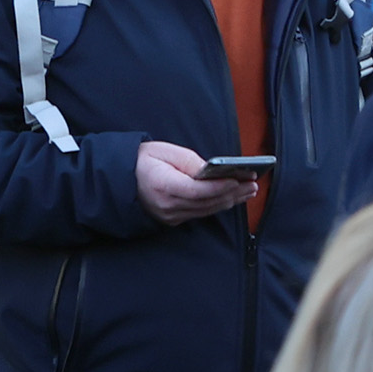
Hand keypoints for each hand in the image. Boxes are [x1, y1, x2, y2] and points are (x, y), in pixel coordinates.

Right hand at [134, 140, 255, 224]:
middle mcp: (167, 206)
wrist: (119, 181)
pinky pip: (200, 213)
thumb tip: (212, 171)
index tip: (239, 178)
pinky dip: (217, 205)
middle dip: (233, 193)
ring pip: (206, 210)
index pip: (198, 190)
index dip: (220, 186)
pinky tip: (231, 198)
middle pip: (207, 202)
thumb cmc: (142, 161)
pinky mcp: (172, 220)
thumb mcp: (163, 151)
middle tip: (253, 183)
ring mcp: (170, 216)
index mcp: (163, 186)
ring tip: (248, 190)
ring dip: (229, 200)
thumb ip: (189, 162)